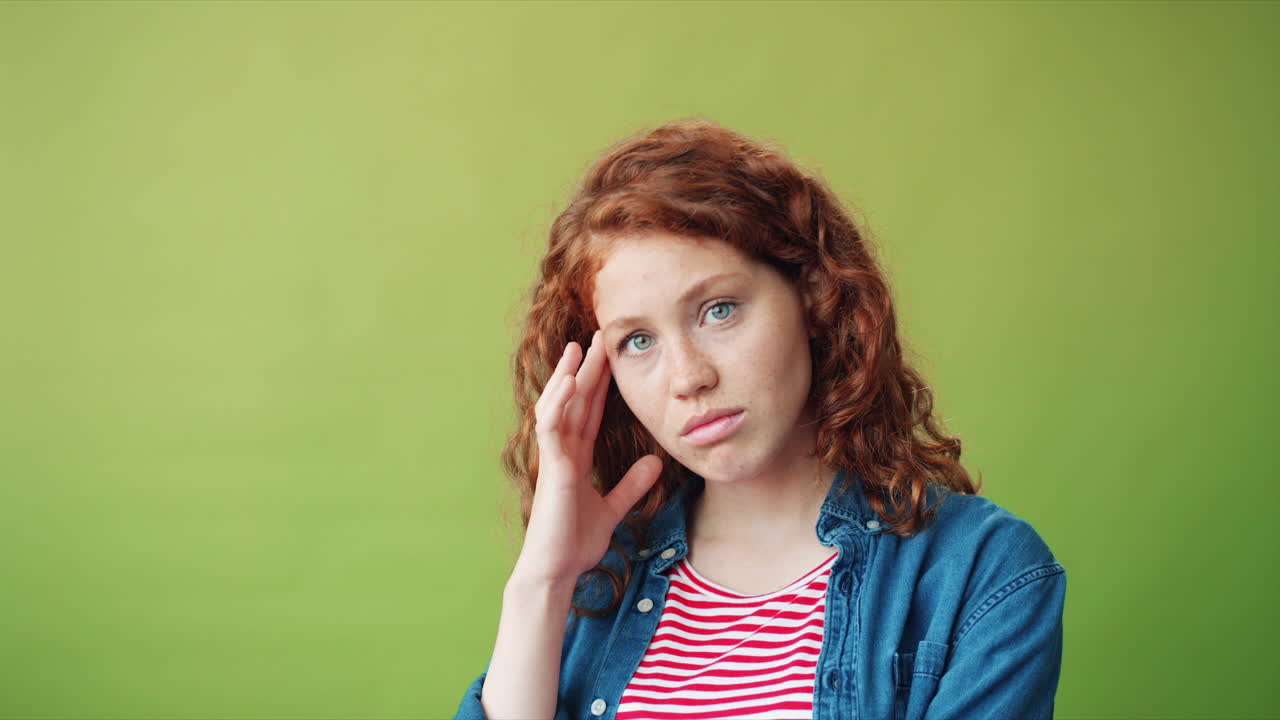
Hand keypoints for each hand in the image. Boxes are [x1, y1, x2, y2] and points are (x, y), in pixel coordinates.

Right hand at [513, 330, 662, 588]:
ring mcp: (554, 457)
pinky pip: (550, 428)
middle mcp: (563, 451)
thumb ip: (631, 484)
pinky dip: (558, 404)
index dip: (598, 383)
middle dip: (586, 368)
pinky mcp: (551, 468)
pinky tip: (568, 383)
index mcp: (575, 457)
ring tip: (578, 347)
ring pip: (558, 406)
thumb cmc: (575, 542)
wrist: (557, 569)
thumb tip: (656, 462)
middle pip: (575, 401)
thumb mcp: (613, 507)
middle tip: (599, 336)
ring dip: (568, 376)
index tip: (610, 356)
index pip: (588, 411)